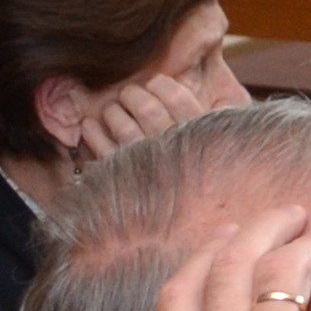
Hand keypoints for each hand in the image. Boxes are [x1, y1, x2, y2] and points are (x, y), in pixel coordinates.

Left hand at [61, 65, 220, 163]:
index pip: (180, 101)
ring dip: (113, 112)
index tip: (156, 83)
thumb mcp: (215, 148)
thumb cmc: (196, 178)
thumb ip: (216, 122)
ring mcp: (143, 166)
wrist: (178, 228)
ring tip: (113, 111)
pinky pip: (99, 147)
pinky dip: (92, 132)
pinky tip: (91, 126)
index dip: (164, 86)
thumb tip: (219, 95)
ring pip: (121, 124)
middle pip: (146, 108)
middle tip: (130, 95)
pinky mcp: (117, 178)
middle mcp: (171, 152)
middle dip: (134, 95)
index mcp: (198, 141)